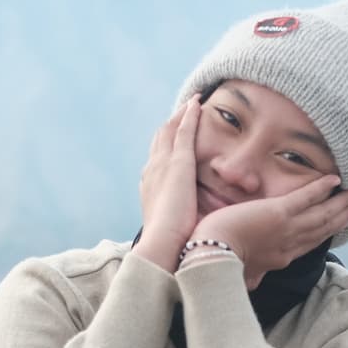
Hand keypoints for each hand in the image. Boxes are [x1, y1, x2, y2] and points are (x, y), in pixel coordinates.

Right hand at [134, 95, 201, 270]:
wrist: (161, 245)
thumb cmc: (169, 246)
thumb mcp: (172, 230)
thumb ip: (179, 223)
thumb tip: (190, 231)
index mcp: (150, 186)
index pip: (157, 159)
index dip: (165, 145)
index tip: (174, 136)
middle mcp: (152, 170)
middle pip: (160, 139)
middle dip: (171, 123)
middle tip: (182, 110)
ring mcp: (163, 165)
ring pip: (170, 130)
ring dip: (180, 114)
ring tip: (192, 101)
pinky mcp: (178, 163)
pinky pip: (184, 131)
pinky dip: (189, 116)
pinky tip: (198, 104)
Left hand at [188, 175, 347, 286]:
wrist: (212, 257)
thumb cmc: (220, 266)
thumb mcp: (242, 276)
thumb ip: (252, 276)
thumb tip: (254, 284)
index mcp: (281, 259)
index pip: (310, 242)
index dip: (328, 232)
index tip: (341, 223)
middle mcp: (290, 245)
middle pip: (323, 228)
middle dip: (342, 216)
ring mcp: (287, 228)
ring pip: (321, 215)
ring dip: (341, 203)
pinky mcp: (279, 213)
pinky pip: (306, 198)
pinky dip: (321, 189)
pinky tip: (334, 180)